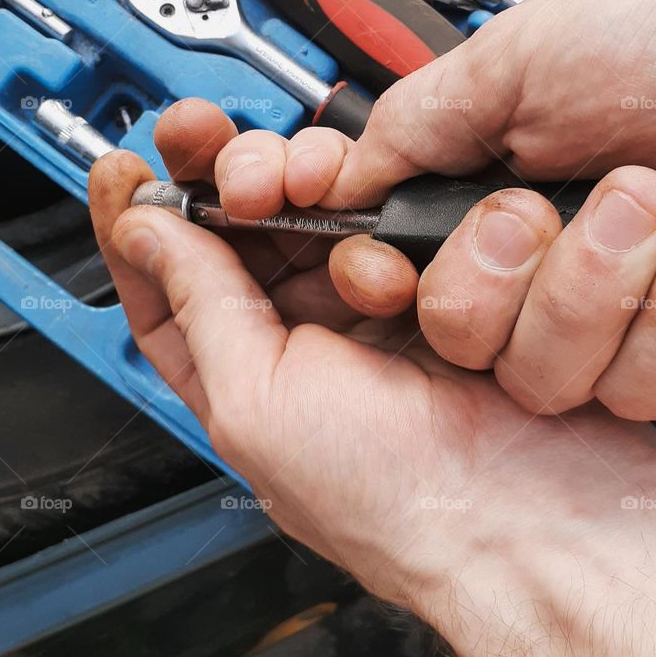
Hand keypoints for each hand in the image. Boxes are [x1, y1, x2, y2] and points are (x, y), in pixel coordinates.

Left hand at [88, 98, 655, 602]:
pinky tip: (384, 210)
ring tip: (316, 192)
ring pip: (321, 212)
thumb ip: (201, 307)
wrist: (527, 512)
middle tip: (221, 144)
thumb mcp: (256, 402)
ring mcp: (378, 310)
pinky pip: (397, 214)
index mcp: (243, 378)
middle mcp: (307, 341)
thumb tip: (146, 235)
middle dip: (226, 177)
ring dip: (306, 185)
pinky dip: (383, 198)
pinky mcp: (442, 284)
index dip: (142, 225)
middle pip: (244, 231)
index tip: (129, 167)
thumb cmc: (394, 497)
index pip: (169, 289)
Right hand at [277, 0, 655, 420]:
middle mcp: (560, 257)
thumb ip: (417, 122)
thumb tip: (342, 174)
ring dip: (606, 276)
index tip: (378, 263)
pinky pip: (652, 383)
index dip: (383, 281)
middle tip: (538, 205)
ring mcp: (631, 310)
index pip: (406, 276)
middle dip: (499, 273)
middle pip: (465, 343)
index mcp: (506, 185)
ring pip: (553, 375)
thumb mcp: (524, 55)